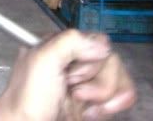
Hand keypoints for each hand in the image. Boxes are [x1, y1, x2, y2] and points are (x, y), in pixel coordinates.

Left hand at [0, 30, 135, 120]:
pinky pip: (122, 96)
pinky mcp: (97, 103)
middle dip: (97, 80)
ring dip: (104, 95)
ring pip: (120, 79)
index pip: (96, 40)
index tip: (73, 72)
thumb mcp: (42, 59)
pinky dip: (112, 106)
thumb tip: (102, 45)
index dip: (90, 58)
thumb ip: (70, 42)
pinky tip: (90, 113)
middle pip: (111, 61)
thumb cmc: (30, 97)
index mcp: (60, 46)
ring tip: (80, 103)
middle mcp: (76, 62)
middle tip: (73, 90)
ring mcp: (88, 83)